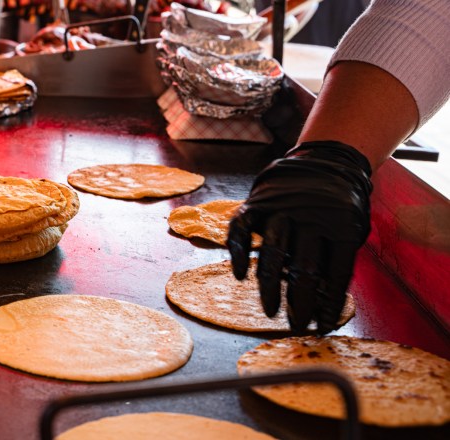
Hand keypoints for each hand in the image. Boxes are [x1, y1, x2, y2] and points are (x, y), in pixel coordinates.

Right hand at [227, 141, 372, 333]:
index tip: (322, 326)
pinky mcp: (257, 204)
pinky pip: (242, 230)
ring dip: (269, 286)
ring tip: (270, 311)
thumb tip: (327, 300)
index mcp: (342, 224)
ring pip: (273, 254)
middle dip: (300, 302)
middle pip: (305, 268)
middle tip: (296, 325)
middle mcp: (310, 217)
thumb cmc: (339, 203)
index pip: (337, 272)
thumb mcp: (352, 226)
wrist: (323, 160)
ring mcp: (280, 209)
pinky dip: (237, 252)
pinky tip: (238, 275)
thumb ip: (338, 255)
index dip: (330, 303)